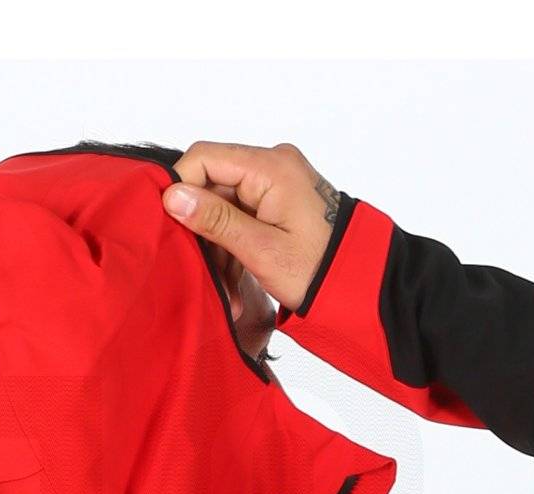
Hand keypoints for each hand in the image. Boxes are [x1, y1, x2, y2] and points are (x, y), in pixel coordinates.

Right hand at [161, 142, 341, 311]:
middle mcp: (273, 165)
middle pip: (213, 186)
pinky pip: (243, 218)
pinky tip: (236, 288)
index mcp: (271, 168)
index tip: (172, 229)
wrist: (361, 284)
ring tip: (227, 295)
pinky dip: (235, 250)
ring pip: (225, 208)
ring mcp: (277, 183)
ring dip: (220, 251)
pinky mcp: (278, 202)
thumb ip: (216, 220)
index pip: (205, 158)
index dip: (181, 189)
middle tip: (205, 276)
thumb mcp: (261, 250)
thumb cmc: (320, 269)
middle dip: (204, 232)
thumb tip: (172, 196)